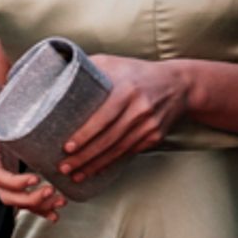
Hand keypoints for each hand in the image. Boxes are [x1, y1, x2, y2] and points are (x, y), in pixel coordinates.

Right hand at [0, 77, 67, 222]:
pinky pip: (22, 201)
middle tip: (51, 191)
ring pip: (15, 201)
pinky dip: (38, 210)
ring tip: (59, 202)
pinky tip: (55, 215)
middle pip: (5, 194)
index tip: (34, 178)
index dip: (13, 181)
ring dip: (36, 206)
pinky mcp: (12, 182)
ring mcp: (1, 179)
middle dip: (28, 198)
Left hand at [59, 56, 188, 183]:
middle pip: (109, 139)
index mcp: (127, 89)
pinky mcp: (155, 137)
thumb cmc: (138, 72)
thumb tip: (58, 71)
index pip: (103, 117)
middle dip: (85, 157)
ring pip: (118, 150)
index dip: (85, 135)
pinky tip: (96, 169)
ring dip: (95, 165)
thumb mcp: (115, 62)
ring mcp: (149, 125)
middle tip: (64, 167)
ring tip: (76, 175)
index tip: (67, 147)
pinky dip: (111, 163)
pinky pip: (129, 153)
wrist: (178, 85)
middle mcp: (140, 108)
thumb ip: (89, 67)